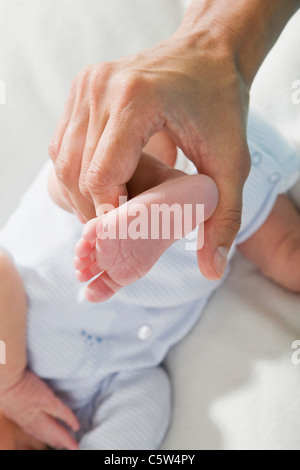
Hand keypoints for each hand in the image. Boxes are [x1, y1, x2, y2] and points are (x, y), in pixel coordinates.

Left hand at [0, 371, 79, 449]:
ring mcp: (38, 410)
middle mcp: (28, 418)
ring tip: (71, 444)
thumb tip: (20, 401)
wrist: (5, 377)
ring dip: (62, 438)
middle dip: (55, 441)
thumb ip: (15, 402)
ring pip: (52, 429)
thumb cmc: (4, 381)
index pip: (31, 429)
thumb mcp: (6, 396)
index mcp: (18, 416)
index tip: (49, 440)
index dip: (41, 436)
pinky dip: (69, 420)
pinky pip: (61, 413)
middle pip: (43, 434)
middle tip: (66, 447)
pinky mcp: (47, 400)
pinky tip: (76, 426)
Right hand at [49, 32, 249, 279]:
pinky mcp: (80, 89)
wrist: (207, 54)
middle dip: (92, 211)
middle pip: (75, 172)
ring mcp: (85, 86)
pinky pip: (63, 144)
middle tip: (116, 233)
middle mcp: (101, 88)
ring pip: (62, 160)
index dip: (109, 216)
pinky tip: (102, 185)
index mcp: (137, 100)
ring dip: (81, 194)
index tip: (126, 238)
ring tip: (110, 211)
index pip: (102, 177)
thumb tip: (212, 269)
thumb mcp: (231, 163)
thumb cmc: (220, 104)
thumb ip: (222, 218)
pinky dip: (76, 172)